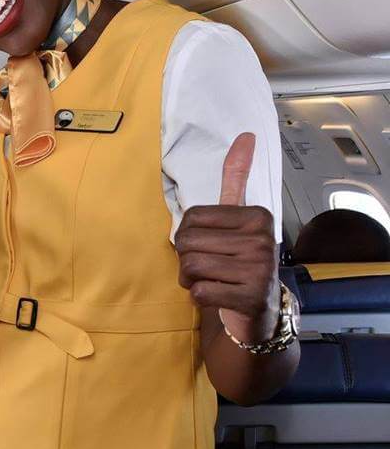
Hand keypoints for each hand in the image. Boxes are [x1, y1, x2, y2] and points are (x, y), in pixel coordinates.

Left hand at [175, 133, 278, 342]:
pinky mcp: (251, 297)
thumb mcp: (238, 218)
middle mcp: (262, 240)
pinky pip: (198, 292)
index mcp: (257, 216)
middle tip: (210, 267)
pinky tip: (219, 297)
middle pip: (186, 242)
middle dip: (187, 259)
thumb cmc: (240, 261)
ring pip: (190, 266)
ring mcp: (259, 269)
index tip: (211, 244)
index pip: (190, 217)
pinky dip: (198, 297)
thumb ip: (236, 178)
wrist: (260, 312)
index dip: (187, 235)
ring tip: (212, 281)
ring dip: (190, 278)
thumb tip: (245, 135)